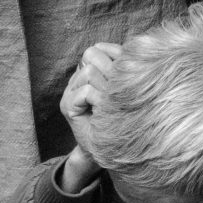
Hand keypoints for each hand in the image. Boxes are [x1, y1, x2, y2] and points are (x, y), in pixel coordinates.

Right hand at [59, 43, 121, 191]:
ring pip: (89, 70)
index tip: (130, 75)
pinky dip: (99, 99)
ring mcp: (70, 92)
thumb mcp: (124, 95)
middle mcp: (77, 79)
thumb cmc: (120, 124)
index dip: (116, 57)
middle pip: (92, 54)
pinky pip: (86, 90)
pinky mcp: (67, 106)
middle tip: (121, 91)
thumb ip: (123, 75)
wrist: (106, 153)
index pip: (100, 48)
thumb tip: (134, 55)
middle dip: (111, 69)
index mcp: (91, 73)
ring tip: (113, 103)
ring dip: (106, 86)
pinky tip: (106, 111)